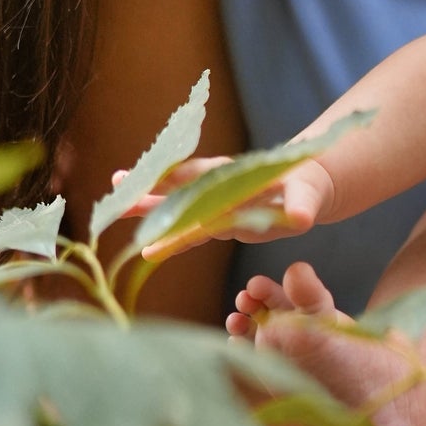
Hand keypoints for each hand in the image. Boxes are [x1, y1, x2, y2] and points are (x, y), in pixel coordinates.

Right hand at [122, 155, 333, 251]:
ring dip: (149, 208)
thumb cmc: (308, 186)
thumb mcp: (308, 195)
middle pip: (179, 186)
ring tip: (116, 208)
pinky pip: (189, 232)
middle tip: (118, 184)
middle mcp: (220, 187)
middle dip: (150, 185)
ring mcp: (216, 204)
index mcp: (237, 175)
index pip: (203, 174)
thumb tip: (301, 218)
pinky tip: (146, 250)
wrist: (309, 189)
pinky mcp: (219, 222)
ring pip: (177, 207)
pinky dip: (170, 241)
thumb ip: (302, 205)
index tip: (152, 178)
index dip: (178, 177)